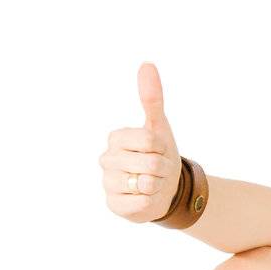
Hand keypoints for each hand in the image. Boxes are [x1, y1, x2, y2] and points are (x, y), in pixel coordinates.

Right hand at [100, 62, 182, 222]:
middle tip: (158, 170)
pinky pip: (140, 203)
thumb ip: (152, 97)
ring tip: (152, 183)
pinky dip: (150, 201)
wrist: (164, 188)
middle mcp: (107, 159)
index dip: (163, 149)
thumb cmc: (159, 154)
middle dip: (163, 169)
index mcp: (116, 138)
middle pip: (150, 164)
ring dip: (158, 185)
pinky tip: (145, 197)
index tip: (159, 151)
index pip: (149, 141)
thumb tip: (147, 64)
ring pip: (146, 184)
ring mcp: (108, 183)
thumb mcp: (159, 126)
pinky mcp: (113, 205)